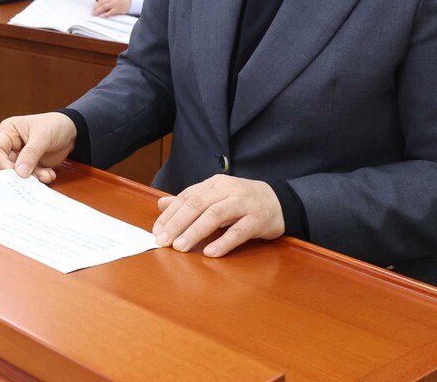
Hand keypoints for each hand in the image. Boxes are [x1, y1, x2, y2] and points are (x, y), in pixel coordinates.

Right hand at [0, 112, 77, 183]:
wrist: (72, 131)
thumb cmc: (55, 124)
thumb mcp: (42, 136)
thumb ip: (31, 153)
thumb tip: (20, 171)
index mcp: (8, 131)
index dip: (0, 162)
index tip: (12, 173)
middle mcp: (11, 144)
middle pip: (5, 164)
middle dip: (18, 173)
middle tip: (28, 179)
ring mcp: (21, 156)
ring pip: (18, 173)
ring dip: (32, 177)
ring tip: (44, 175)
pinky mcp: (31, 165)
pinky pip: (31, 176)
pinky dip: (40, 177)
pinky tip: (49, 174)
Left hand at [91, 0, 131, 16]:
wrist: (131, 3)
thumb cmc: (121, 0)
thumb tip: (97, 5)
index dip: (96, 3)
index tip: (94, 7)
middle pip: (102, 2)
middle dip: (96, 7)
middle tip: (93, 11)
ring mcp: (115, 3)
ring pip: (104, 7)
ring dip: (98, 11)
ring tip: (95, 14)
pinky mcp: (117, 9)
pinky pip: (109, 12)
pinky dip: (104, 14)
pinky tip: (101, 16)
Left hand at [153, 175, 284, 256]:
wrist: (279, 201)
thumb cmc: (242, 201)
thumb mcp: (215, 196)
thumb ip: (190, 201)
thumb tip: (161, 204)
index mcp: (214, 184)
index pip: (187, 197)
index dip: (170, 214)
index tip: (156, 231)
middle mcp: (227, 190)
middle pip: (197, 204)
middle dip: (177, 223)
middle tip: (163, 241)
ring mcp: (244, 204)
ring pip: (215, 215)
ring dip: (195, 232)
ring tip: (180, 247)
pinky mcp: (258, 220)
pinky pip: (238, 231)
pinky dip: (223, 242)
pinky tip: (210, 252)